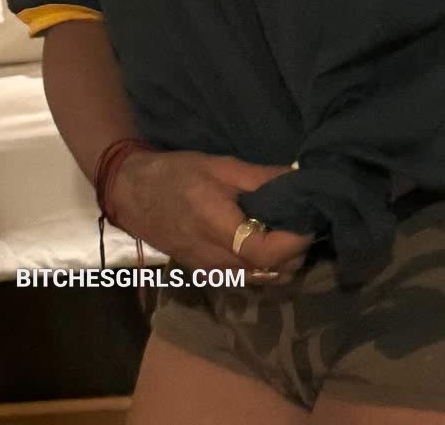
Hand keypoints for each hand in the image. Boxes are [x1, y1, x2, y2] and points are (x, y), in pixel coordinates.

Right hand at [112, 149, 313, 282]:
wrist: (132, 193)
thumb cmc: (177, 174)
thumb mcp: (221, 166)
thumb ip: (261, 177)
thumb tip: (300, 176)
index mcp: (218, 229)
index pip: (267, 253)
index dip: (295, 241)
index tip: (312, 219)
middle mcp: (216, 261)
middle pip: (270, 273)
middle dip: (296, 251)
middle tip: (306, 220)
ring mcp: (210, 271)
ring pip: (261, 278)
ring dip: (282, 260)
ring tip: (289, 227)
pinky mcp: (206, 272)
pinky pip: (246, 276)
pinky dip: (264, 263)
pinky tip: (266, 237)